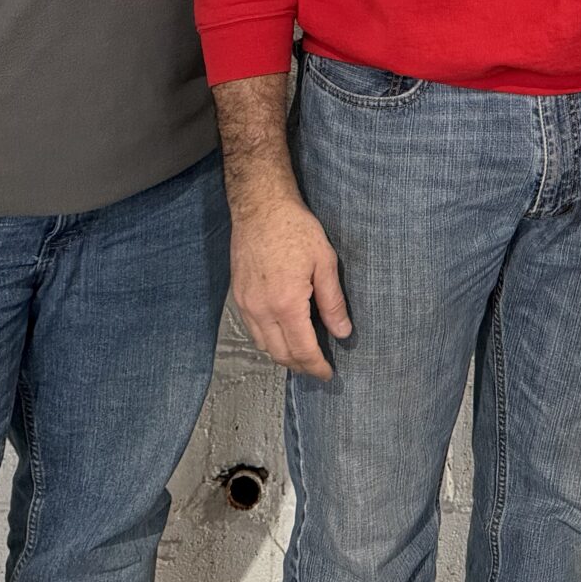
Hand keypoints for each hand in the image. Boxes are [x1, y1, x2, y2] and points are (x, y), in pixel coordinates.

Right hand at [230, 189, 350, 379]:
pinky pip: (252, 330)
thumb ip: (333, 302)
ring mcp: (245, 304)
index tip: (328, 374)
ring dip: (283, 355)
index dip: (316, 366)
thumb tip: (343, 332)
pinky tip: (282, 333)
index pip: (302, 350)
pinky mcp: (237, 296)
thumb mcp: (325, 262)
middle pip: (280, 354)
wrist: (260, 207)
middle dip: (300, 366)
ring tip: (302, 353)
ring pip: (263, 346)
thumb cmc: (295, 228)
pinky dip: (268, 340)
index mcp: (286, 304)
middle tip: (318, 367)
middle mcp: (261, 310)